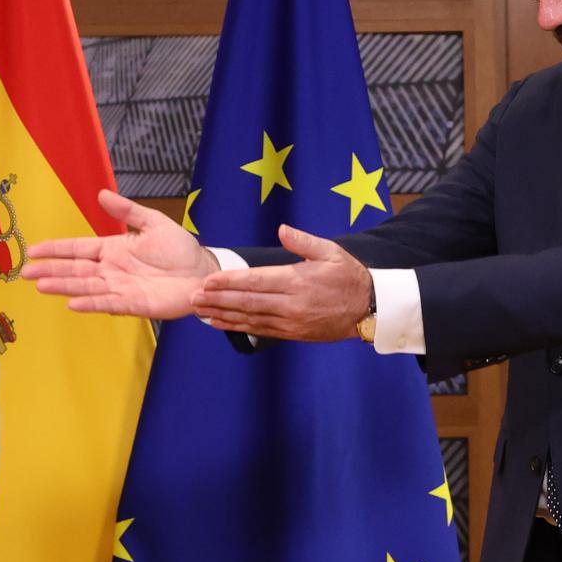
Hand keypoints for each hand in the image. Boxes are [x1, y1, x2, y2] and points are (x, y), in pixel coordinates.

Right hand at [26, 189, 218, 318]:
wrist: (202, 272)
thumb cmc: (180, 249)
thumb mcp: (153, 223)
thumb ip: (127, 211)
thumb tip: (101, 194)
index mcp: (113, 249)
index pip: (78, 249)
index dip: (56, 249)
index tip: (34, 250)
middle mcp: (111, 270)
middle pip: (75, 270)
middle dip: (51, 271)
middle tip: (26, 273)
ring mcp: (120, 288)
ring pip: (86, 287)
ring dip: (64, 287)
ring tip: (42, 286)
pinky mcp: (133, 304)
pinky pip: (108, 303)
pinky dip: (91, 303)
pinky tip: (73, 303)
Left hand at [191, 224, 371, 341]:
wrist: (369, 308)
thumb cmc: (349, 276)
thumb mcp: (331, 251)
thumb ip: (303, 241)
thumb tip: (282, 229)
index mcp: (298, 281)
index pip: (256, 282)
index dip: (230, 282)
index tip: (208, 281)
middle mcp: (291, 304)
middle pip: (247, 302)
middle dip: (217, 300)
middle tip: (192, 298)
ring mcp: (291, 321)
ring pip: (250, 318)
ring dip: (222, 314)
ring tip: (199, 311)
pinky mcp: (293, 333)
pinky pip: (260, 330)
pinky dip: (238, 326)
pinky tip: (220, 323)